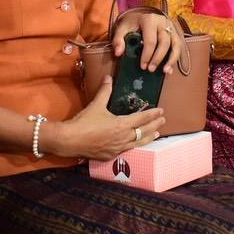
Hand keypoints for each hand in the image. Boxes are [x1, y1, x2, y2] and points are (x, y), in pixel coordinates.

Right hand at [44, 75, 165, 160]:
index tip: (161, 111)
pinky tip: (135, 145)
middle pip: (143, 132)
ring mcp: (118, 149)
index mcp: (121, 125)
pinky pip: (127, 150)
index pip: (142, 119)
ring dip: (148, 137)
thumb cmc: (84, 122)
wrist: (70, 140)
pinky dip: (135, 146)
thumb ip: (105, 91)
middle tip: (163, 121)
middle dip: (154, 125)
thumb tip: (108, 78)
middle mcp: (123, 138)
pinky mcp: (111, 155)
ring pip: (138, 143)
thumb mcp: (96, 105)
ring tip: (156, 134)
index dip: (152, 114)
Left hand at [112, 11, 178, 72]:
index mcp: (149, 20)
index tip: (143, 66)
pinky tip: (170, 68)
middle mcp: (162, 22)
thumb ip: (118, 39)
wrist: (141, 15)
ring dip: (171, 59)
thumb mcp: (122, 28)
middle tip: (150, 70)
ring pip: (176, 44)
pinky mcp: (175, 32)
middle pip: (164, 43)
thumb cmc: (132, 23)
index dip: (147, 55)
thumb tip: (118, 53)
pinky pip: (178, 46)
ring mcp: (171, 27)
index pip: (150, 40)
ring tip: (165, 71)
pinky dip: (175, 58)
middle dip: (158, 58)